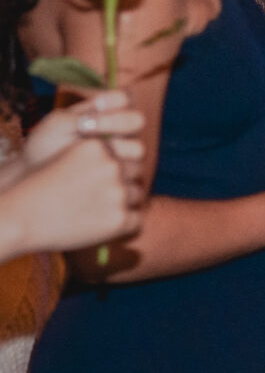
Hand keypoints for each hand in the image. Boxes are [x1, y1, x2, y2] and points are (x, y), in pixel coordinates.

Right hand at [0, 135, 144, 255]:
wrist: (18, 217)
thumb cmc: (38, 190)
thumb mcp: (65, 160)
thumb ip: (95, 158)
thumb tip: (124, 161)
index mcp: (97, 147)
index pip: (126, 153)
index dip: (116, 167)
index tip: (101, 179)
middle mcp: (111, 166)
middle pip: (136, 172)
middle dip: (123, 183)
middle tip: (101, 198)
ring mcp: (117, 192)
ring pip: (137, 195)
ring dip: (124, 203)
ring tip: (97, 212)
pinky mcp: (120, 218)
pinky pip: (136, 220)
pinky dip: (124, 225)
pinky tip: (102, 226)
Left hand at [19, 92, 144, 175]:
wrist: (39, 173)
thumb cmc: (47, 144)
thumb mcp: (57, 123)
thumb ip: (79, 113)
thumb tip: (99, 105)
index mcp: (110, 112)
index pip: (126, 98)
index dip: (116, 99)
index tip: (95, 105)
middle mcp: (124, 132)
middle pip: (137, 120)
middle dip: (116, 122)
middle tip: (86, 128)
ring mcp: (128, 155)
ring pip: (138, 149)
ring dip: (116, 149)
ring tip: (86, 155)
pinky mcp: (127, 178)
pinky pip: (135, 176)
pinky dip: (117, 172)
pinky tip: (94, 174)